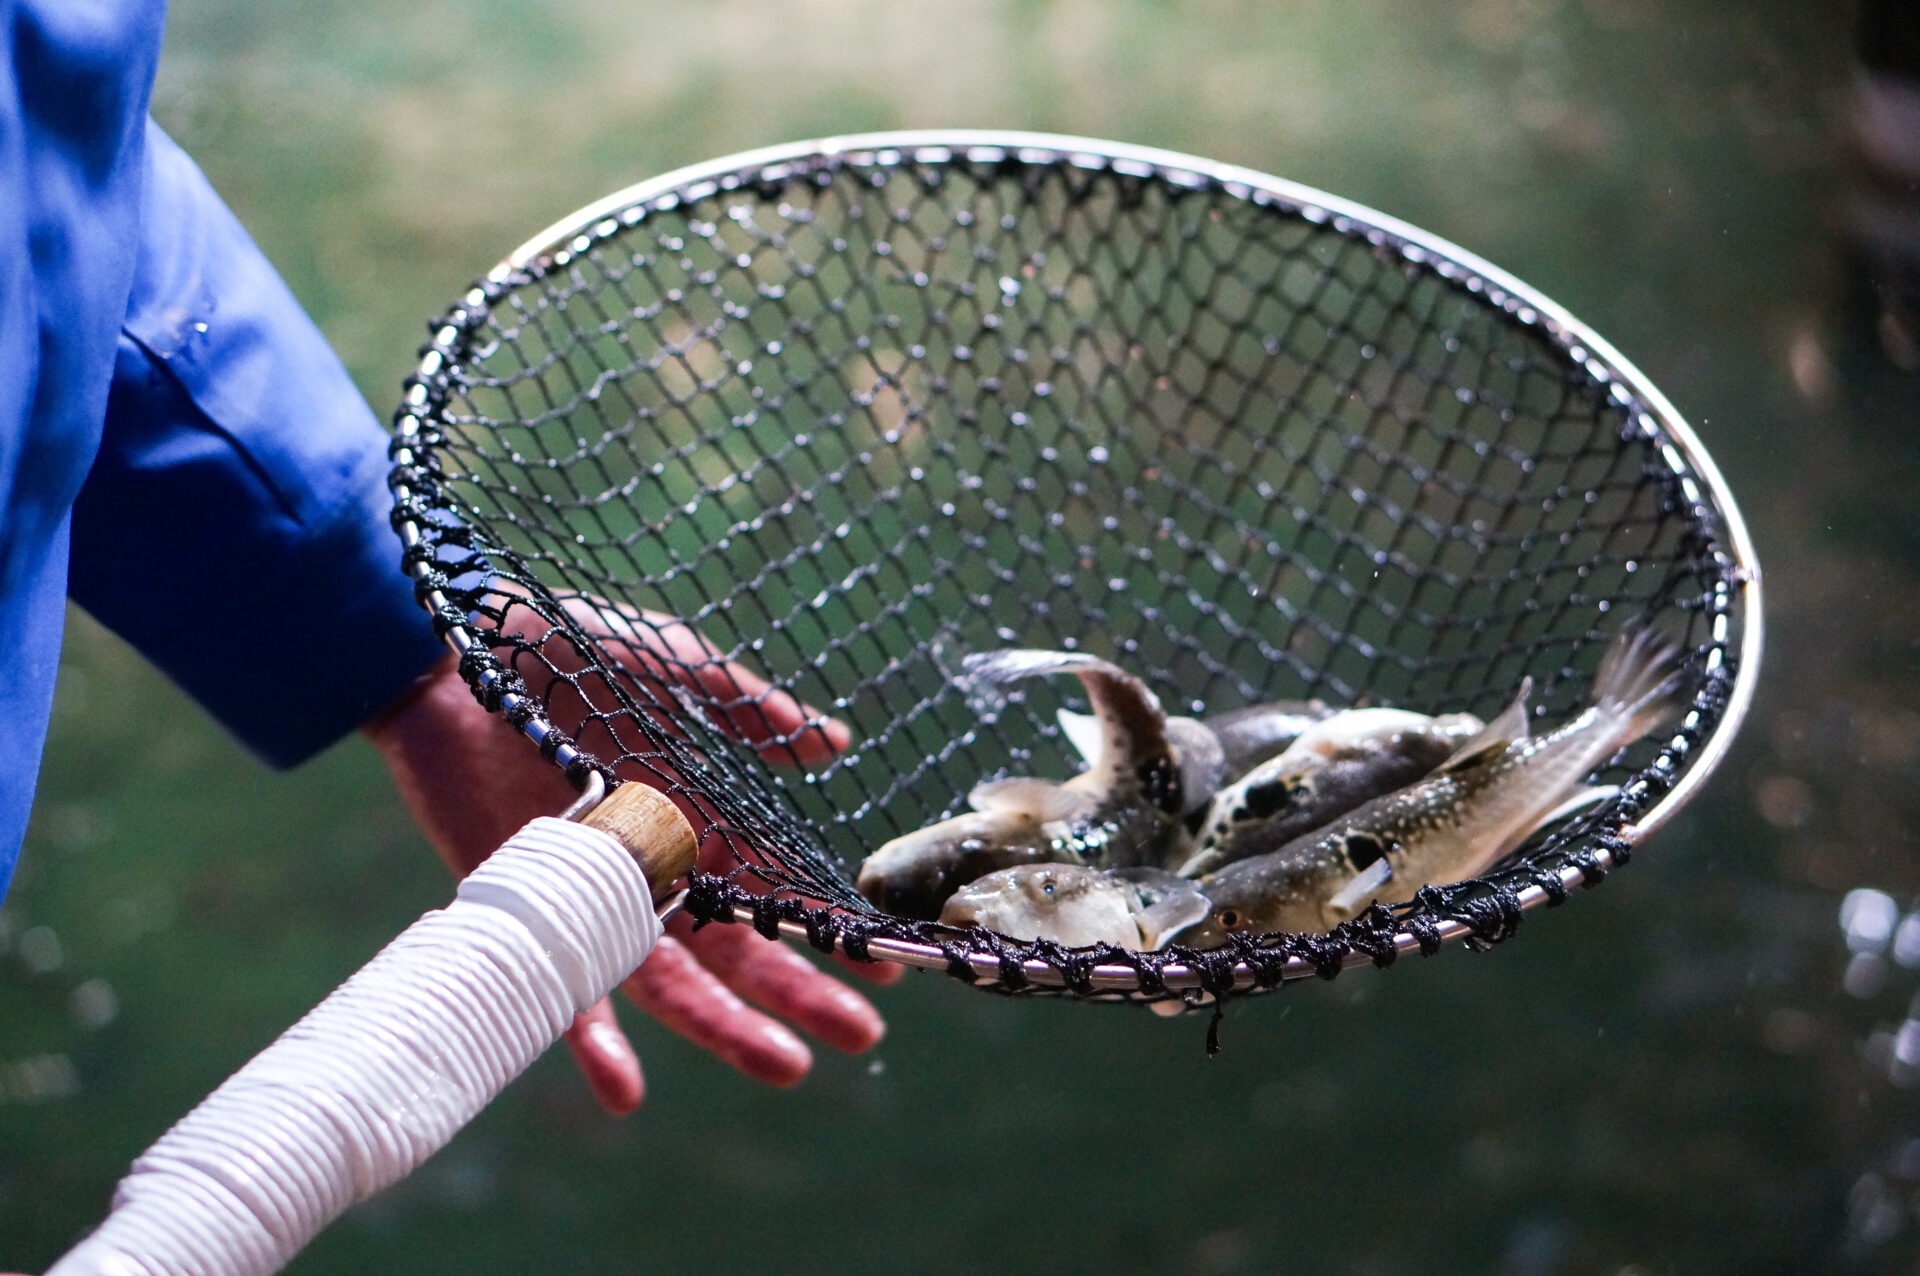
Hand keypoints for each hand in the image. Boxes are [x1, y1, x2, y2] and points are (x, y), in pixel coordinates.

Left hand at [362, 598, 901, 1113]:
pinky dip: (594, 1044)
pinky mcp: (532, 911)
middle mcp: (654, 870)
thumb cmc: (560, 648)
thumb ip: (745, 706)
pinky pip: (566, 990)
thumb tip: (835, 740)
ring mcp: (595, 899)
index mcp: (694, 819)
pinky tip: (624, 1093)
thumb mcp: (669, 665)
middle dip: (801, 994)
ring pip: (671, 985)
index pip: (774, 889)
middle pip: (738, 952)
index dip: (828, 926)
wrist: (445, 655)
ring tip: (787, 1068)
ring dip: (726, 1032)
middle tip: (863, 1035)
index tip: (886, 964)